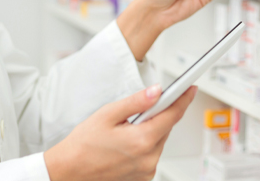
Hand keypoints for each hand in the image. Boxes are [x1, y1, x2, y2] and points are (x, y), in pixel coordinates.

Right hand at [44, 84, 197, 180]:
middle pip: (165, 128)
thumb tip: (157, 91)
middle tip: (138, 110)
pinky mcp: (142, 178)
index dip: (183, 99)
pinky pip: (151, 154)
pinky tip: (125, 143)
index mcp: (142, 140)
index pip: (171, 115)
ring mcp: (146, 171)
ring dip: (149, 130)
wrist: (69, 171)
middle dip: (157, 115)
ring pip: (158, 141)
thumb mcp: (108, 114)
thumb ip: (136, 102)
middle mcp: (148, 159)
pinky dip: (144, 144)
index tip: (190, 88)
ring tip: (123, 130)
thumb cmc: (83, 144)